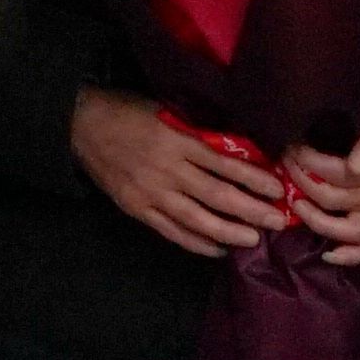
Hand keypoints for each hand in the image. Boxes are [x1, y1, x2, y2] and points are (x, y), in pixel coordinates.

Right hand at [69, 93, 287, 256]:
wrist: (81, 124)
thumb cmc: (127, 111)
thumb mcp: (166, 110)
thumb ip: (197, 131)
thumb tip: (239, 148)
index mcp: (176, 139)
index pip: (224, 162)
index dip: (254, 177)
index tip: (277, 187)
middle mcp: (166, 169)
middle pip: (217, 195)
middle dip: (251, 210)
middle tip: (278, 221)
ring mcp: (151, 193)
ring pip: (197, 219)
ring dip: (229, 232)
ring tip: (253, 239)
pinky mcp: (137, 209)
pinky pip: (172, 231)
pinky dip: (196, 243)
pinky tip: (217, 248)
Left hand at [288, 97, 359, 265]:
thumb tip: (356, 168)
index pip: (340, 174)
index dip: (310, 162)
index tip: (292, 146)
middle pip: (335, 199)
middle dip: (303, 181)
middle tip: (285, 163)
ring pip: (347, 230)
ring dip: (316, 220)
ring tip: (295, 203)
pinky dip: (349, 256)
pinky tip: (326, 254)